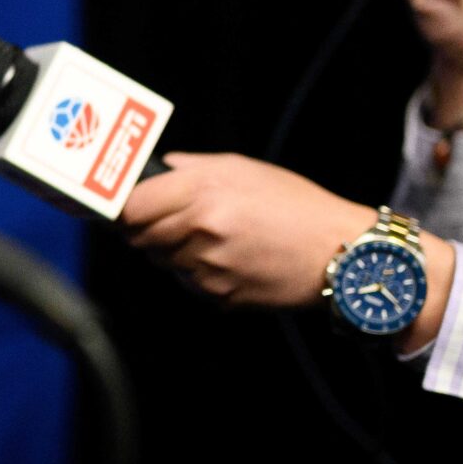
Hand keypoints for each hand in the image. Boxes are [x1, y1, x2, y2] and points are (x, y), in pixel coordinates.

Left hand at [120, 153, 373, 307]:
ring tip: (213, 238)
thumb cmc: (296, 205)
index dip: (124, 208)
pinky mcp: (220, 296)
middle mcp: (201, 230)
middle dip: (147, 230)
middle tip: (168, 220)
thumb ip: (194, 167)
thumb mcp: (245, 169)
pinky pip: (190, 283)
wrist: (338, 252)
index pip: (131, 208)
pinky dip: (198, 273)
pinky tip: (230, 259)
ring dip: (174, 252)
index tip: (127, 207)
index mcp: (203, 192)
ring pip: (164, 262)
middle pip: (140, 238)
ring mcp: (209, 267)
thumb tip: (162, 168)